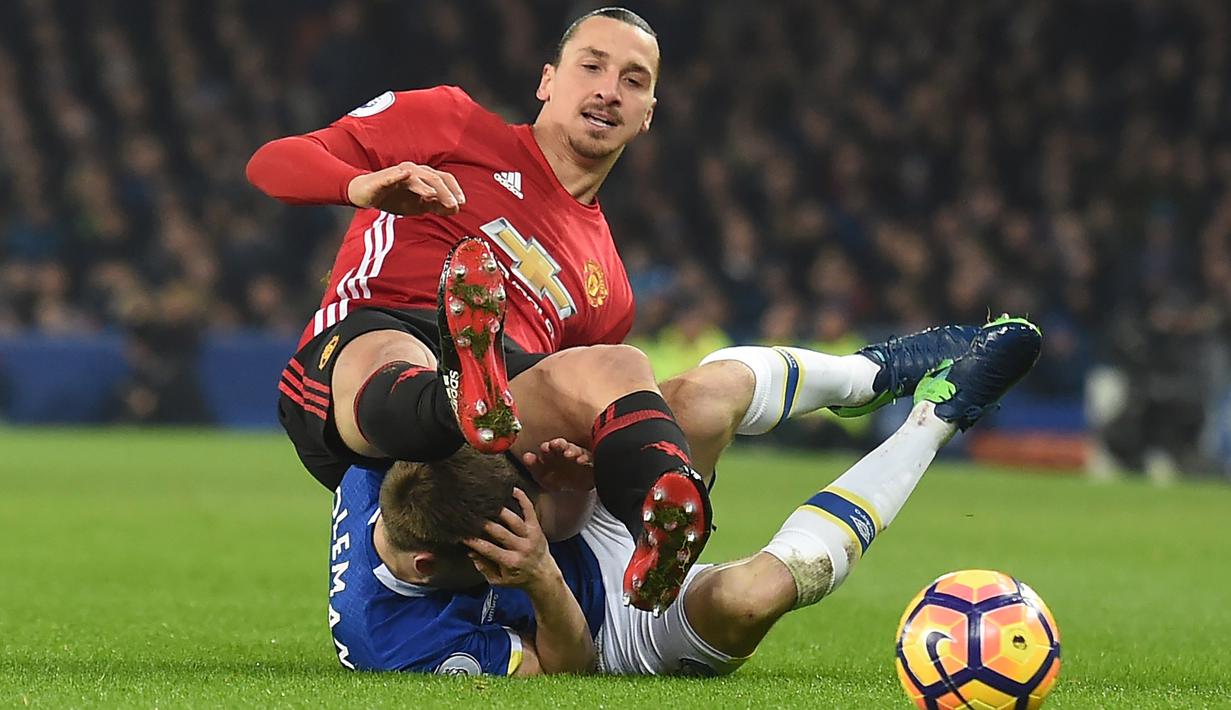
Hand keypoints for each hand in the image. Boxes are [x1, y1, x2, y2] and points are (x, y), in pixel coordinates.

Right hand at [346, 161, 464, 215]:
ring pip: (418, 177)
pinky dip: (399, 175)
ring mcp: (400, 173)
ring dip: (427, 186)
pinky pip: (393, 175)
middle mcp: (415, 172)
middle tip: (454, 204)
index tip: (462, 203)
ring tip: (434, 195)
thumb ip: (436, 206)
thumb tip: (455, 209)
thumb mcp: (418, 206)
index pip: (445, 180)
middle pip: (435, 178)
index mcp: (425, 177)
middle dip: (446, 191)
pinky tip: (405, 176)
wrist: (366, 195)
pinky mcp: (384, 177)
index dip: (455, 190)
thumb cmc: (393, 197)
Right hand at [465, 488, 559, 591]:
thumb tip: (470, 552)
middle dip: (484, 524)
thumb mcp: (498, 580)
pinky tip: (512, 489)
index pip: (489, 550)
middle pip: (500, 532)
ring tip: (486, 503)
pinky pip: (530, 510)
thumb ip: (484, 567)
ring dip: (499, 511)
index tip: (462, 534)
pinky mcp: (536, 528)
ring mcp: (530, 536)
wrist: (544, 575)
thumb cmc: (517, 578)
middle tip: (471, 515)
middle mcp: (522, 548)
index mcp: (511, 562)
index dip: (474, 542)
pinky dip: (522, 499)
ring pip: (513, 520)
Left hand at [521, 438, 594, 491]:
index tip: (544, 448)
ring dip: (571, 450)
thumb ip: (534, 467)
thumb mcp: (543, 478)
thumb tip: (526, 456)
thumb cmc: (558, 482)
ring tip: (567, 454)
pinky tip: (580, 461)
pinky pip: (588, 458)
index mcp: (553, 454)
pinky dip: (584, 458)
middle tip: (554, 446)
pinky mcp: (590, 463)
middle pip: (562, 446)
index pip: (549, 449)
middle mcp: (566, 453)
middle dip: (558, 445)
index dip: (546, 448)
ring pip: (575, 450)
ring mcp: (578, 457)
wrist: (575, 495)